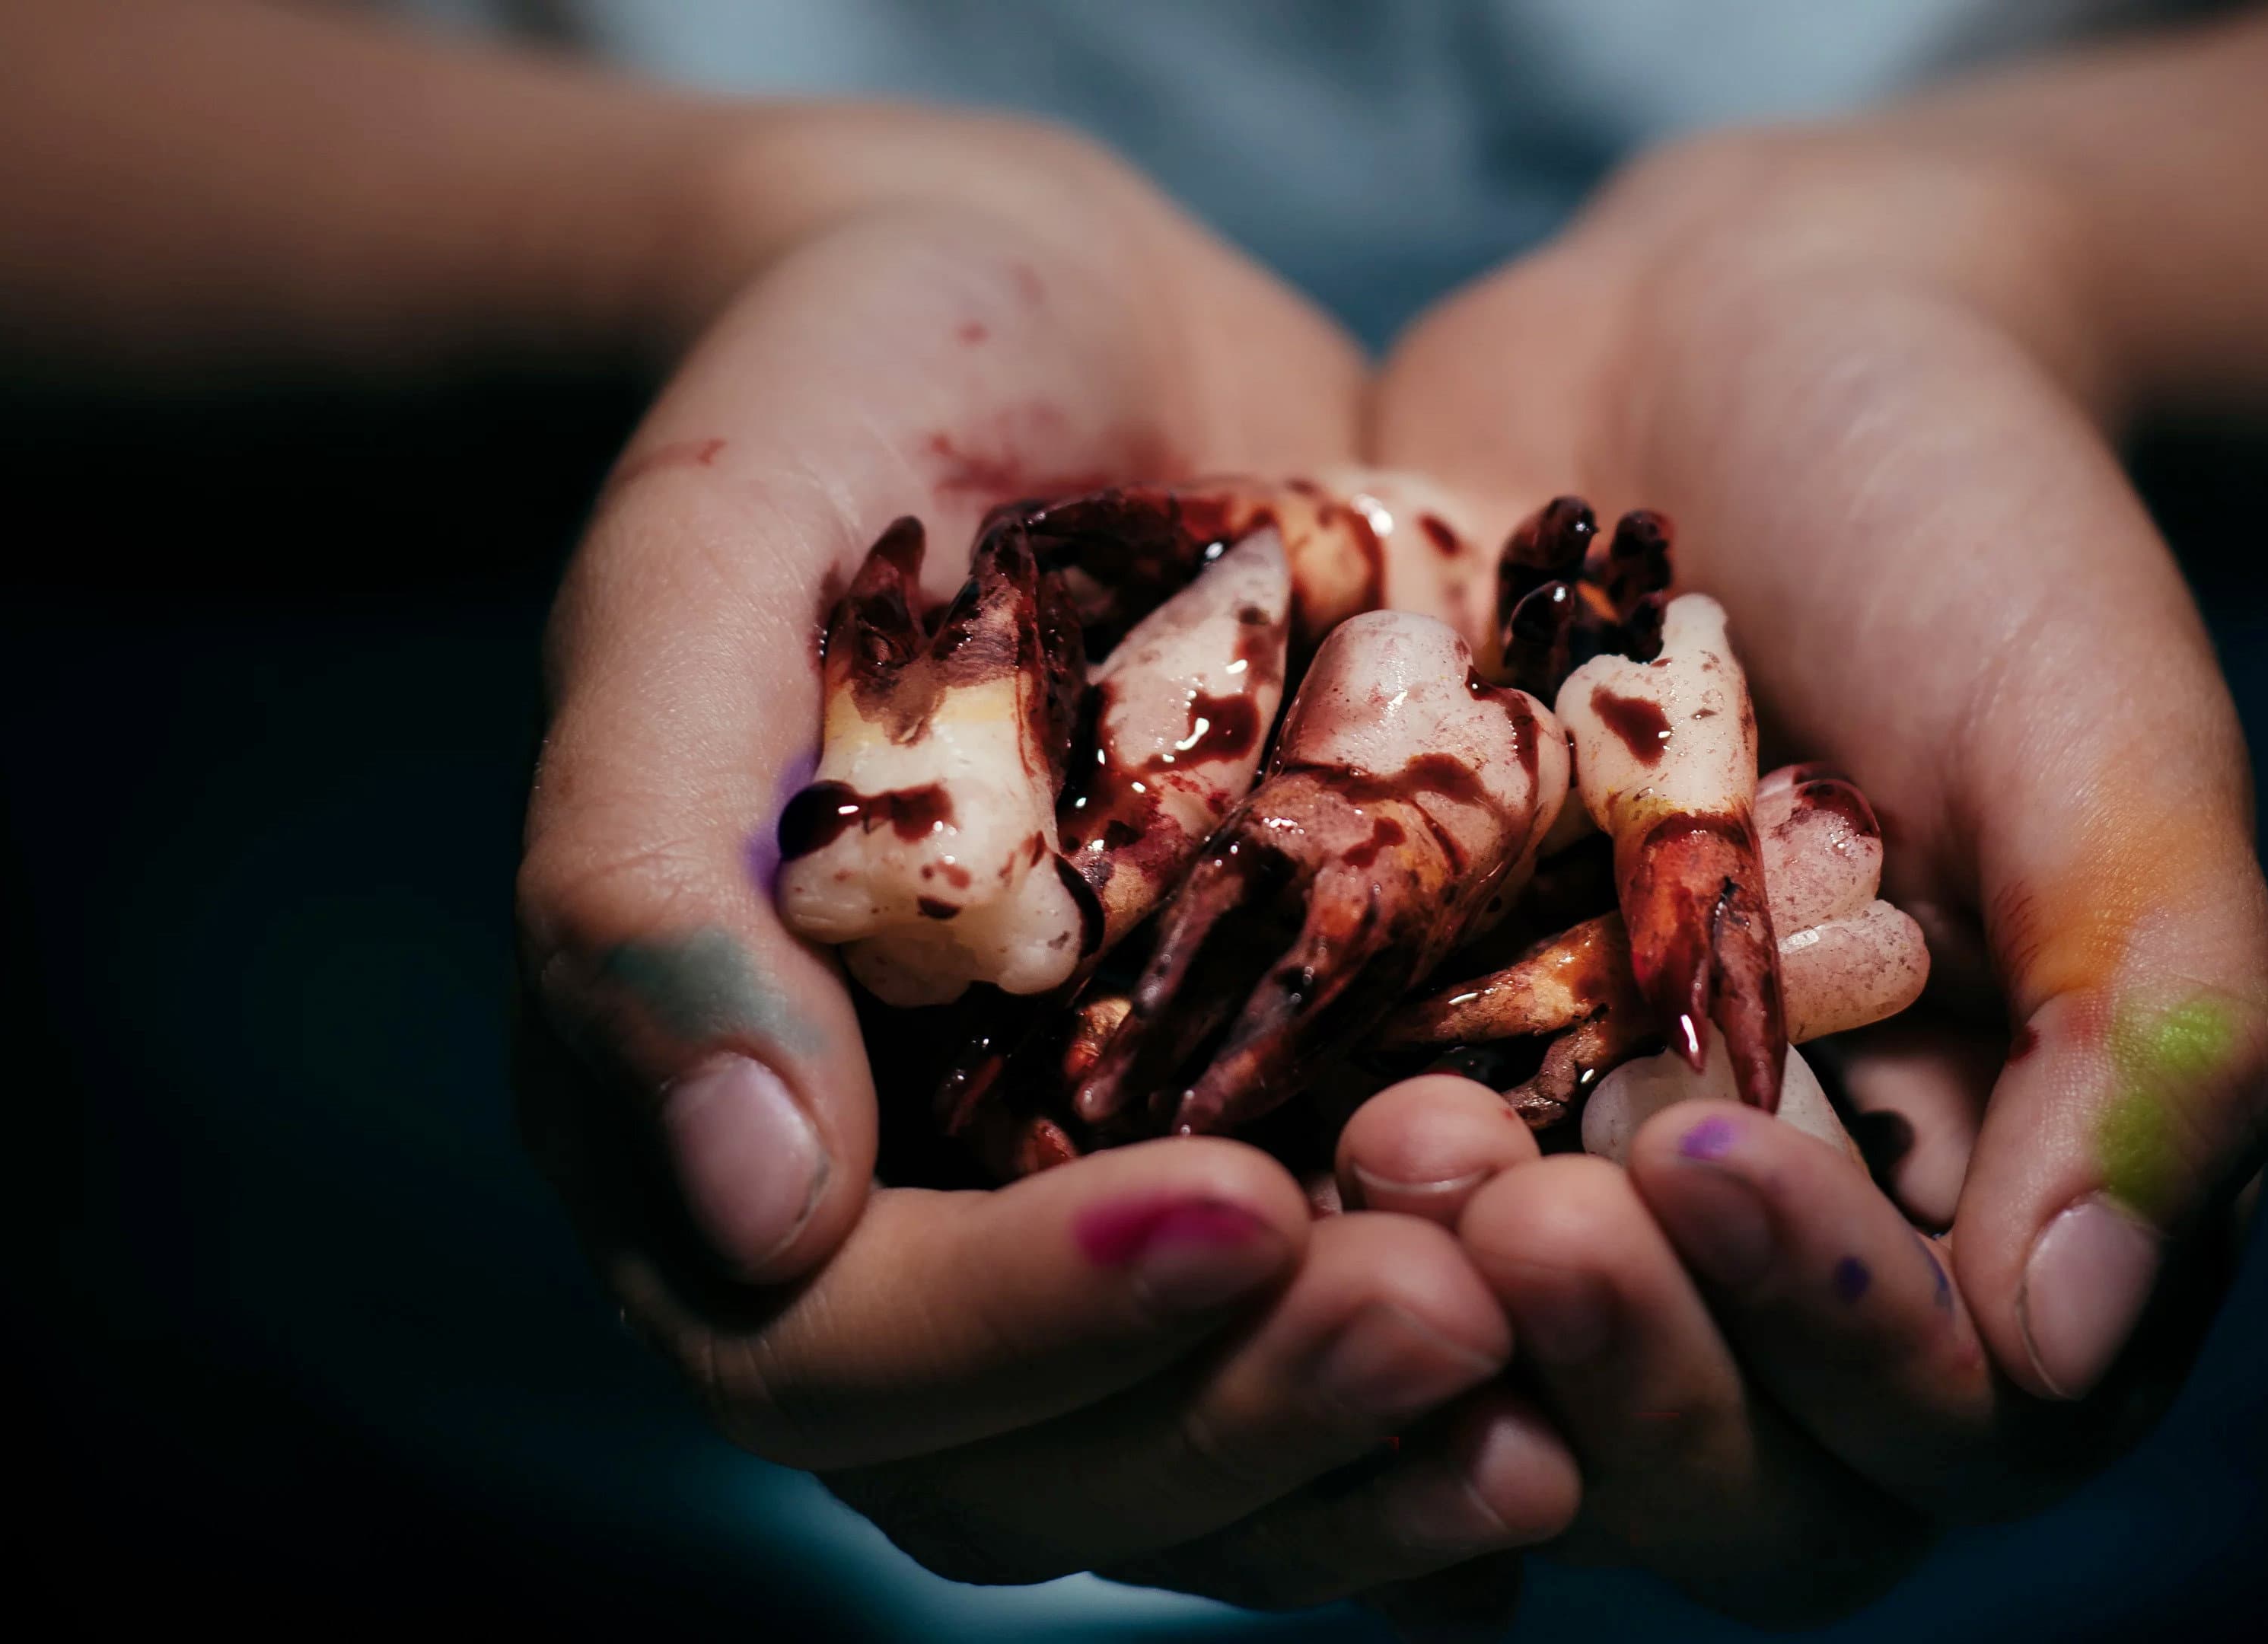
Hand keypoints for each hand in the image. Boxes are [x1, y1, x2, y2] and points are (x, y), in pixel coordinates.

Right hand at [514, 111, 1572, 1605]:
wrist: (1048, 318)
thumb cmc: (824, 418)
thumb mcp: (695, 595)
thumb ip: (654, 886)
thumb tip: (746, 1210)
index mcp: (728, 1115)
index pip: (828, 1345)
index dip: (1023, 1327)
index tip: (1229, 1214)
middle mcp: (915, 1205)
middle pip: (1052, 1454)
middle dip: (1249, 1413)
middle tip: (1456, 1319)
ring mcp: (1103, 1186)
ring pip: (1218, 1434)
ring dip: (1383, 1444)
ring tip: (1567, 1385)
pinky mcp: (1276, 1123)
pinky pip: (1355, 1306)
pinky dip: (1475, 1362)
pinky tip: (1613, 1363)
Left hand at [1361, 128, 2267, 1620]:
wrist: (1737, 343)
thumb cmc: (1974, 529)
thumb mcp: (2106, 749)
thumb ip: (2152, 1034)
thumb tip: (2073, 1348)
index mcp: (1998, 1216)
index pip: (1928, 1424)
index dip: (1817, 1344)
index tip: (1702, 1152)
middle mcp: (1784, 1250)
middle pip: (1706, 1473)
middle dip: (1606, 1358)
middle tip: (1500, 1191)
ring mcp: (1588, 1183)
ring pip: (1505, 1390)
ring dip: (1431, 1313)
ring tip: (1371, 1132)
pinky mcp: (1418, 1082)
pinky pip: (1343, 1224)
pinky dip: (1290, 1210)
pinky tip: (1208, 1120)